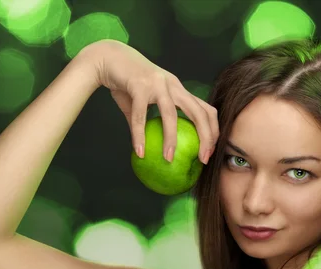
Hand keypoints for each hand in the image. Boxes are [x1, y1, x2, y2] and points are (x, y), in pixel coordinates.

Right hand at [90, 39, 218, 163]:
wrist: (107, 58)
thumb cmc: (126, 82)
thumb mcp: (143, 103)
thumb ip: (151, 123)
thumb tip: (154, 150)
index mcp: (178, 89)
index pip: (205, 110)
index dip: (213, 130)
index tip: (209, 151)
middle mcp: (173, 85)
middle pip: (199, 112)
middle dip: (206, 137)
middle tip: (204, 159)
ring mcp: (157, 84)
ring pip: (171, 114)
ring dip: (172, 139)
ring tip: (169, 158)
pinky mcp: (139, 85)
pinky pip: (140, 116)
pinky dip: (139, 136)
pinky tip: (139, 151)